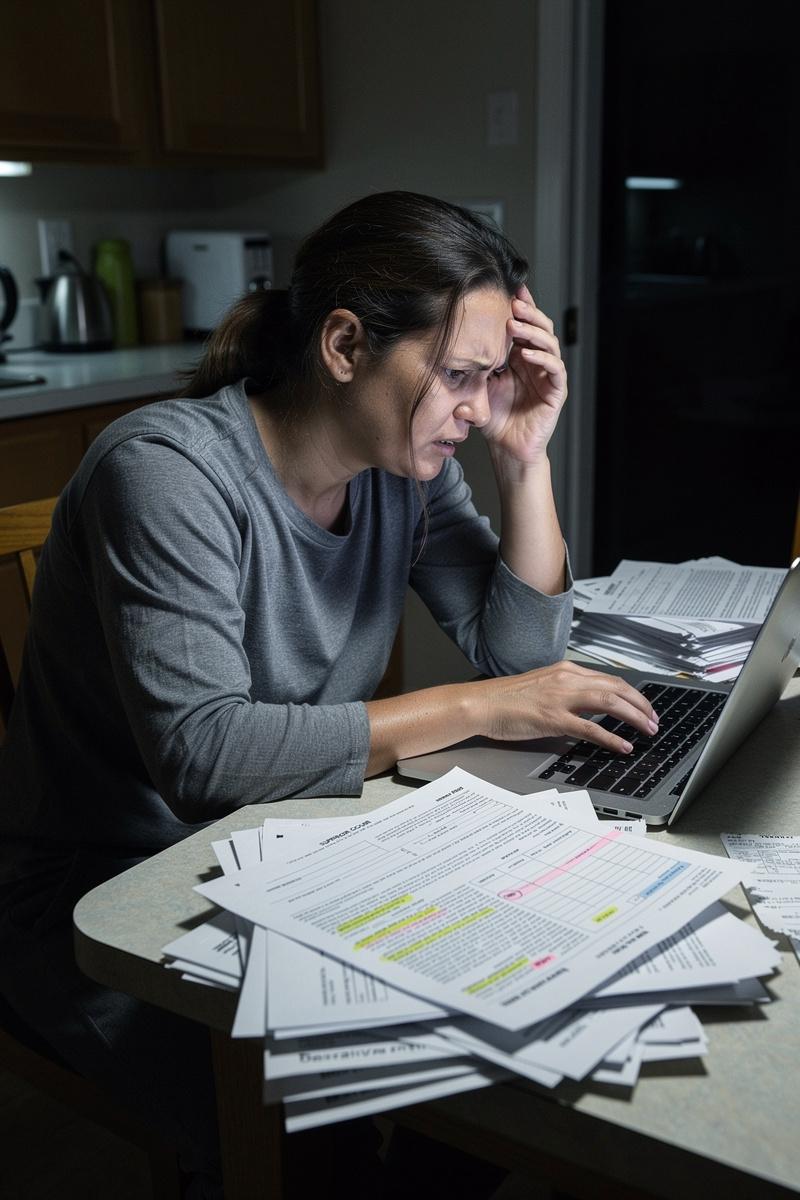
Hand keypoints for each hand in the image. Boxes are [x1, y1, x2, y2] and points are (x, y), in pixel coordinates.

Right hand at [474, 661, 659, 753]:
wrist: (481, 703)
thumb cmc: (506, 699)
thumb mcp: (542, 687)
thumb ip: (566, 693)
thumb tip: (588, 708)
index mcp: (565, 670)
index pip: (610, 680)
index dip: (633, 694)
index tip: (644, 708)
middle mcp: (566, 679)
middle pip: (617, 688)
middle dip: (642, 705)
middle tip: (655, 721)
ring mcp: (560, 698)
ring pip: (610, 703)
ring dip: (635, 718)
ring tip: (648, 731)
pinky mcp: (553, 718)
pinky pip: (591, 728)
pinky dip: (611, 738)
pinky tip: (624, 746)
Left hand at [482, 285, 566, 466]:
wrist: (507, 449)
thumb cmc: (495, 419)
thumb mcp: (478, 388)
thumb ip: (472, 368)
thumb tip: (449, 348)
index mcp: (520, 357)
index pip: (523, 325)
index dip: (520, 306)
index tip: (509, 287)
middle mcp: (537, 362)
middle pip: (539, 328)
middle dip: (527, 313)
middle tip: (512, 303)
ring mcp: (548, 375)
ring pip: (548, 343)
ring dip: (532, 332)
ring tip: (515, 325)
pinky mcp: (556, 391)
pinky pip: (555, 369)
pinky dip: (541, 358)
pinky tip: (525, 354)